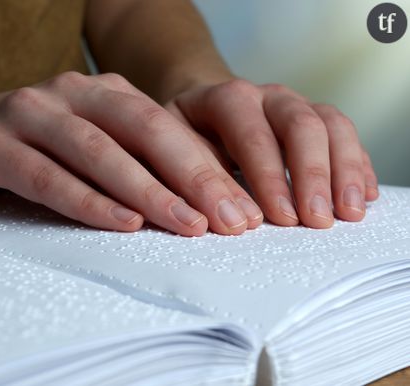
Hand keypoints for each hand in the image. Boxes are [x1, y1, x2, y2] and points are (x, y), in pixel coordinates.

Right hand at [0, 72, 262, 235]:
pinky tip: (122, 223)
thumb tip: (199, 201)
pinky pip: (47, 175)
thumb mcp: (87, 143)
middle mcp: (69, 93)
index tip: (245, 210)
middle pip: (142, 130)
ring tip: (189, 225)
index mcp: (102, 92)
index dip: (209, 168)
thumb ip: (132, 160)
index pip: (167, 127)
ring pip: (98, 151)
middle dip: (193, 176)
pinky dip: (88, 200)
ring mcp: (28, 113)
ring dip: (147, 191)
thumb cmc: (30, 148)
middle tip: (233, 219)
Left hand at [164, 79, 378, 228]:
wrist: (199, 109)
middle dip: (310, 175)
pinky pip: (345, 134)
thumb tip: (216, 219)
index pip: (251, 132)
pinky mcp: (315, 118)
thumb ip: (187, 177)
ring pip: (330, 126)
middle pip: (299, 125)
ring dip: (343, 170)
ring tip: (349, 214)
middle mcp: (265, 96)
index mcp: (226, 98)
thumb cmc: (181, 137)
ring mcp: (294, 104)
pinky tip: (364, 196)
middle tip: (317, 221)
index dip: (268, 176)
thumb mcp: (168, 149)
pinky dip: (357, 165)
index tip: (280, 218)